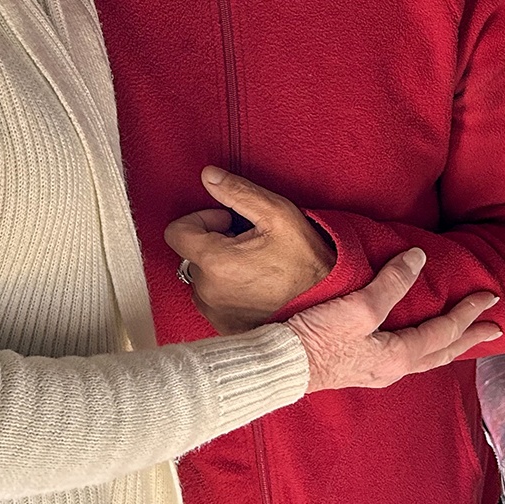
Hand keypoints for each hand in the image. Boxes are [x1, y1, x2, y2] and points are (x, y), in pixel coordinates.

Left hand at [164, 167, 335, 332]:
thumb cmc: (306, 262)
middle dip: (214, 242)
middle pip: (191, 254)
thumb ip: (238, 192)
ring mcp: (215, 313)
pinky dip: (225, 289)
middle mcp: (208, 291)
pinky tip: (253, 285)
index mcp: (215, 262)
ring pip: (201, 278)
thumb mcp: (277, 215)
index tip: (226, 222)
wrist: (328, 305)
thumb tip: (208, 176)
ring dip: (218, 267)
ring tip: (253, 265)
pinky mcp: (225, 328)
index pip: (176, 232)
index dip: (201, 219)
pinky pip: (212, 301)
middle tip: (248, 243)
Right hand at [287, 248, 500, 392]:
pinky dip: (425, 349)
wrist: (281, 365)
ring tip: (462, 338)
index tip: (491, 297)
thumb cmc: (317, 338)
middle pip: (442, 352)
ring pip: (426, 359)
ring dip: (449, 346)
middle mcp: (394, 369)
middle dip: (469, 338)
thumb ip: (391, 283)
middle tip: (495, 328)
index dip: (469, 312)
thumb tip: (419, 258)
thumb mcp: (358, 307)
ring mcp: (377, 372)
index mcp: (399, 355)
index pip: (444, 330)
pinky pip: (407, 359)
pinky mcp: (360, 369)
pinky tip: (415, 344)